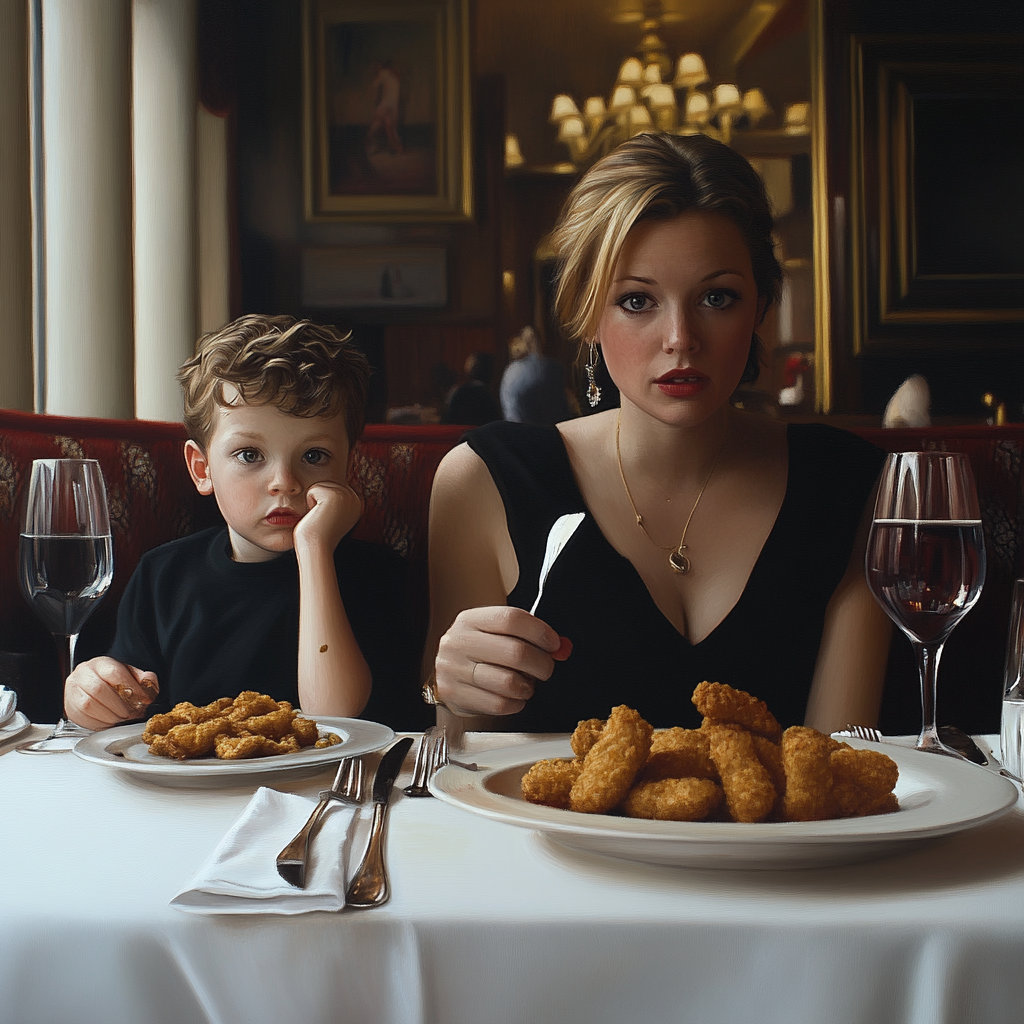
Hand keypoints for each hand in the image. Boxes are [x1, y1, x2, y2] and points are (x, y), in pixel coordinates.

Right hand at [64, 657, 159, 729]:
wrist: (92, 685)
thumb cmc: (113, 681)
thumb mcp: (130, 674)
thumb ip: (142, 678)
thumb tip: (149, 681)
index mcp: (100, 663)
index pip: (114, 672)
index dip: (131, 687)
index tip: (143, 699)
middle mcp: (82, 674)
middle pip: (98, 689)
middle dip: (119, 705)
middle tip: (131, 714)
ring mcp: (72, 691)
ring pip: (88, 705)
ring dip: (109, 716)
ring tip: (121, 719)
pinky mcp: (69, 708)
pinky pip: (82, 718)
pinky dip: (99, 723)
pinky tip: (110, 723)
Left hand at [293, 481, 362, 554]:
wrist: (317, 547)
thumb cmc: (320, 535)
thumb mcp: (333, 516)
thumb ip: (335, 502)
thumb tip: (327, 489)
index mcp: (356, 503)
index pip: (331, 489)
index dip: (323, 504)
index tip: (328, 520)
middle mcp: (354, 498)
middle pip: (326, 485)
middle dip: (319, 501)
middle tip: (323, 520)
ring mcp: (346, 495)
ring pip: (319, 486)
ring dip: (314, 502)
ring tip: (320, 518)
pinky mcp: (334, 495)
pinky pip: (313, 490)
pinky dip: (309, 503)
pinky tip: (317, 516)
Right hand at [434, 606, 571, 716]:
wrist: (446, 674)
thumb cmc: (479, 652)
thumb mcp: (496, 634)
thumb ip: (528, 636)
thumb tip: (561, 647)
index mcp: (471, 620)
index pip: (511, 619)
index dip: (540, 632)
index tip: (554, 644)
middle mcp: (459, 642)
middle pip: (515, 652)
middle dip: (541, 664)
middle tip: (545, 668)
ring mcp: (453, 669)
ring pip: (508, 682)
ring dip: (527, 687)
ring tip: (526, 684)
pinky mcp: (454, 695)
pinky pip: (499, 704)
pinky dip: (515, 703)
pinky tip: (513, 696)